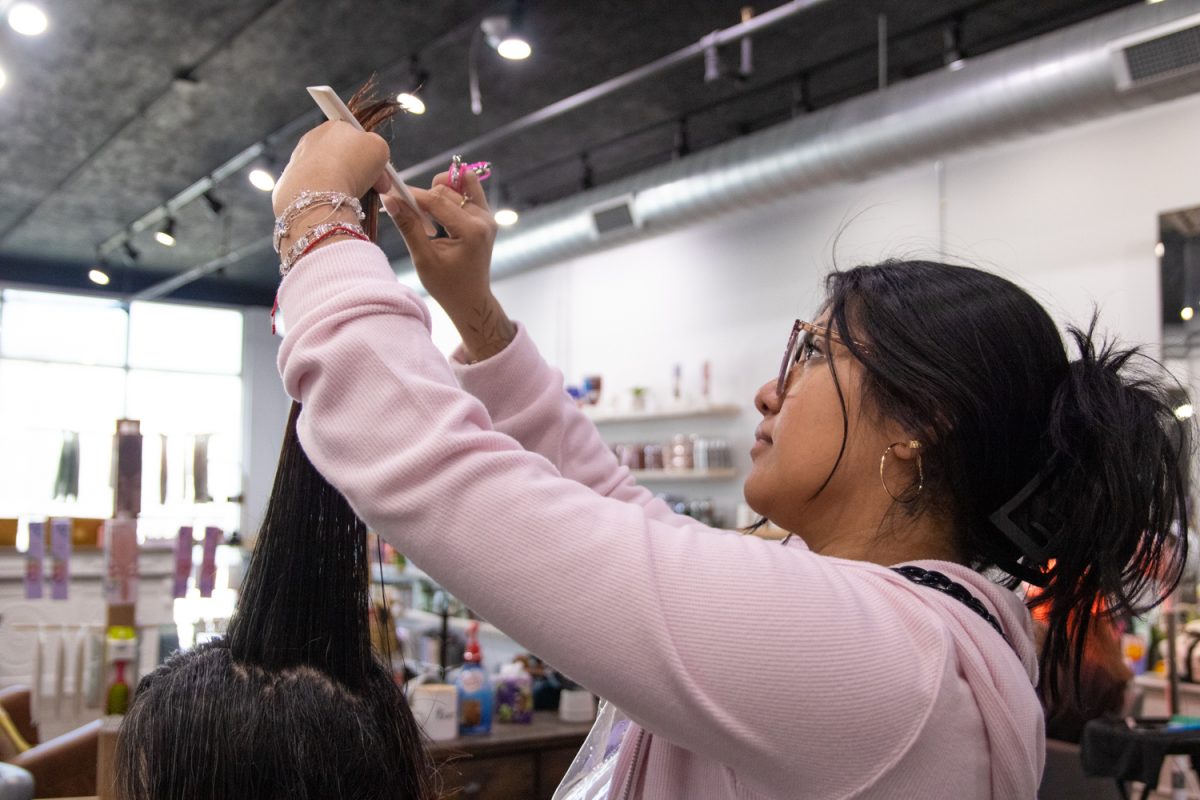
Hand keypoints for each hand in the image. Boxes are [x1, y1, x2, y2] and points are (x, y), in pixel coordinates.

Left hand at [271, 121, 390, 216]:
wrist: (320, 191)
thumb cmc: (351, 166)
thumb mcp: (380, 148)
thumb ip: (379, 148)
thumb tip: (376, 163)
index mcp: (334, 125)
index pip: (356, 137)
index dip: (370, 155)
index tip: (378, 172)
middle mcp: (313, 138)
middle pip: (342, 156)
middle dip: (357, 171)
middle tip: (372, 188)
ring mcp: (299, 160)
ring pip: (328, 173)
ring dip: (341, 184)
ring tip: (352, 198)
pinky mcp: (289, 182)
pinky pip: (315, 189)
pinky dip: (324, 196)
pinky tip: (333, 203)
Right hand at [383, 168, 495, 310]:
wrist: (470, 299)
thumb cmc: (447, 286)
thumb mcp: (423, 258)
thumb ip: (408, 226)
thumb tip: (390, 200)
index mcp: (471, 231)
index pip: (436, 201)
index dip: (411, 195)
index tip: (390, 193)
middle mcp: (484, 219)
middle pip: (446, 191)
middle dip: (423, 195)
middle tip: (405, 209)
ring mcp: (488, 217)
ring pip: (459, 186)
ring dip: (438, 192)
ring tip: (423, 212)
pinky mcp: (486, 217)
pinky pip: (469, 191)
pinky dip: (451, 193)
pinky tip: (437, 209)